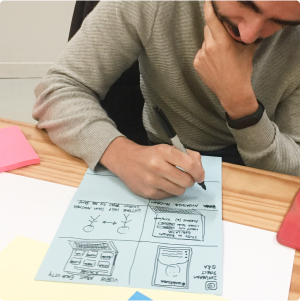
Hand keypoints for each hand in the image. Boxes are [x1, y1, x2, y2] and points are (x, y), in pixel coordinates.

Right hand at [100, 137, 204, 198]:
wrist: (125, 160)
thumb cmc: (150, 155)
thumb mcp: (167, 148)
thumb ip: (187, 155)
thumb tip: (200, 169)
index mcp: (164, 152)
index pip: (189, 165)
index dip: (199, 172)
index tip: (200, 175)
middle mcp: (157, 166)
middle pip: (186, 181)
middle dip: (190, 181)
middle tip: (186, 178)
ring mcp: (151, 181)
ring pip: (179, 191)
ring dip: (180, 187)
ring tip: (173, 180)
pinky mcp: (148, 193)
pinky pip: (168, 196)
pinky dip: (169, 191)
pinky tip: (162, 184)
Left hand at [194, 1, 258, 118]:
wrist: (232, 91)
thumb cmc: (241, 70)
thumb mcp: (247, 49)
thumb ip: (242, 35)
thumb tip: (244, 24)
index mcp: (222, 42)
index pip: (211, 19)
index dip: (208, 8)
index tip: (208, 1)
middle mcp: (209, 47)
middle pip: (208, 28)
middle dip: (214, 27)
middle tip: (223, 35)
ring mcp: (201, 56)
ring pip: (205, 41)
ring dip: (211, 42)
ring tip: (220, 54)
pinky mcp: (196, 63)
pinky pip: (201, 52)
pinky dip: (206, 53)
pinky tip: (214, 62)